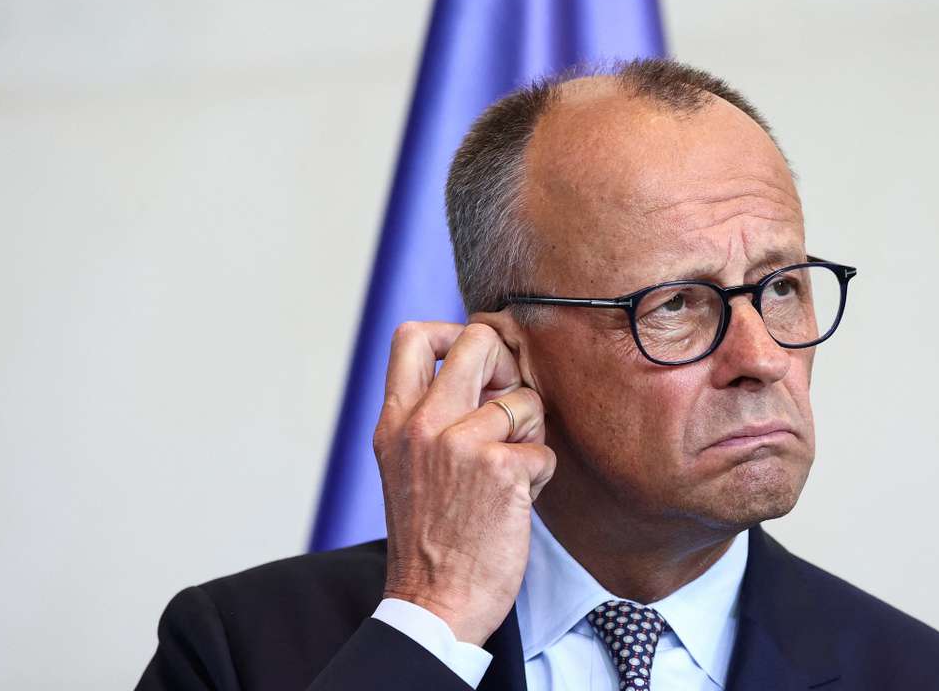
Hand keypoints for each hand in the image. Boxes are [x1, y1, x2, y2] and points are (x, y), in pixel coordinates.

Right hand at [373, 320, 554, 645]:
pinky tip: (518, 503)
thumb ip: (431, 417)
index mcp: (394, 422)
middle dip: (507, 366)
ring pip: (525, 399)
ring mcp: (461, 444)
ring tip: (510, 473)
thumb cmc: (431, 540)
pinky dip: (541, 475)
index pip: (411, 337)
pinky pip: (544, 448)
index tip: (476, 366)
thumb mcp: (407, 466)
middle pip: (479, 340)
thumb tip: (486, 373)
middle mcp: (422, 425)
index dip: (454, 335)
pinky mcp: (501, 470)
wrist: (434, 604)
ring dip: (530, 434)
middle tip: (508, 406)